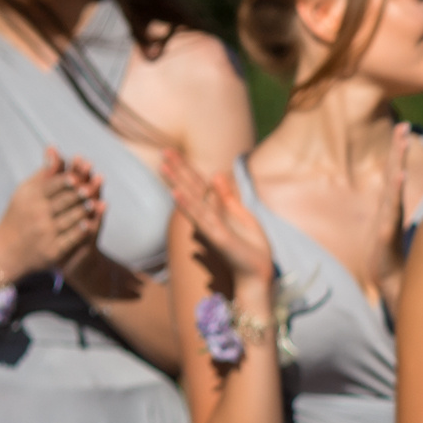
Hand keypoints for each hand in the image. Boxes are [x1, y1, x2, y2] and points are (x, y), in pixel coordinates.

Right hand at [0, 148, 98, 277]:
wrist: (6, 249)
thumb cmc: (21, 213)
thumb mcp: (28, 191)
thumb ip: (46, 172)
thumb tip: (55, 147)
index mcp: (31, 198)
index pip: (50, 187)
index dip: (64, 182)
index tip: (75, 176)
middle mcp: (37, 215)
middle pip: (61, 202)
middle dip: (77, 194)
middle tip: (92, 187)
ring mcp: (44, 233)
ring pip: (67, 220)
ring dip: (82, 211)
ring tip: (96, 203)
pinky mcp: (52, 250)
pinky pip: (68, 240)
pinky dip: (78, 232)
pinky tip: (89, 224)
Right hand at [163, 150, 274, 293]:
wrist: (258, 271)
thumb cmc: (250, 245)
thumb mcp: (241, 215)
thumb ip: (227, 197)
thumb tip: (216, 173)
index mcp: (216, 210)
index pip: (198, 184)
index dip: (186, 168)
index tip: (171, 151)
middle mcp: (209, 217)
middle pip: (192, 189)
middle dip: (178, 170)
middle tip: (164, 151)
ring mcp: (211, 227)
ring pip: (192, 201)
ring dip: (178, 184)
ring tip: (164, 167)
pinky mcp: (217, 237)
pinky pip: (201, 219)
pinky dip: (188, 206)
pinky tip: (177, 194)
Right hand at [376, 120, 414, 253]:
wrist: (394, 292)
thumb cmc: (403, 265)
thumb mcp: (412, 237)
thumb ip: (420, 219)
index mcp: (393, 210)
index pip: (396, 175)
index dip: (399, 153)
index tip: (404, 127)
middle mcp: (388, 213)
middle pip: (393, 175)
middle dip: (397, 150)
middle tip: (403, 125)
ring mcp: (385, 225)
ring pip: (391, 190)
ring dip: (396, 165)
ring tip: (401, 143)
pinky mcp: (385, 240)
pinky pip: (391, 213)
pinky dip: (394, 194)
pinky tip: (399, 177)